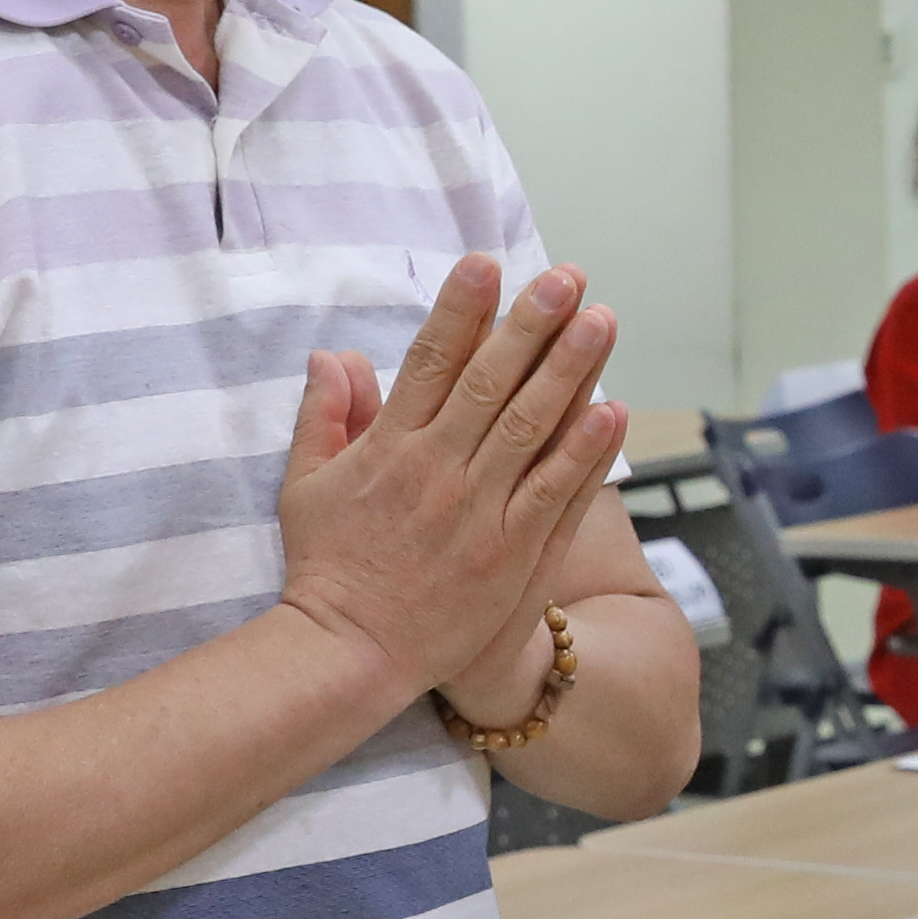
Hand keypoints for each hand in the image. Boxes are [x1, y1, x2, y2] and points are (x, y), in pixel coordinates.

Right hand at [280, 260, 627, 715]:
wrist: (351, 653)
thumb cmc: (327, 567)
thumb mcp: (305, 485)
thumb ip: (325, 416)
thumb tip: (332, 354)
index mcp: (388, 448)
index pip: (429, 363)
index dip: (460, 311)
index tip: (486, 265)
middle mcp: (437, 471)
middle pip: (491, 384)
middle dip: (530, 325)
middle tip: (565, 277)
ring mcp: (479, 512)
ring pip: (532, 429)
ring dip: (570, 371)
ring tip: (601, 321)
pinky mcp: (512, 553)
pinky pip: (557, 493)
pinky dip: (586, 452)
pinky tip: (613, 410)